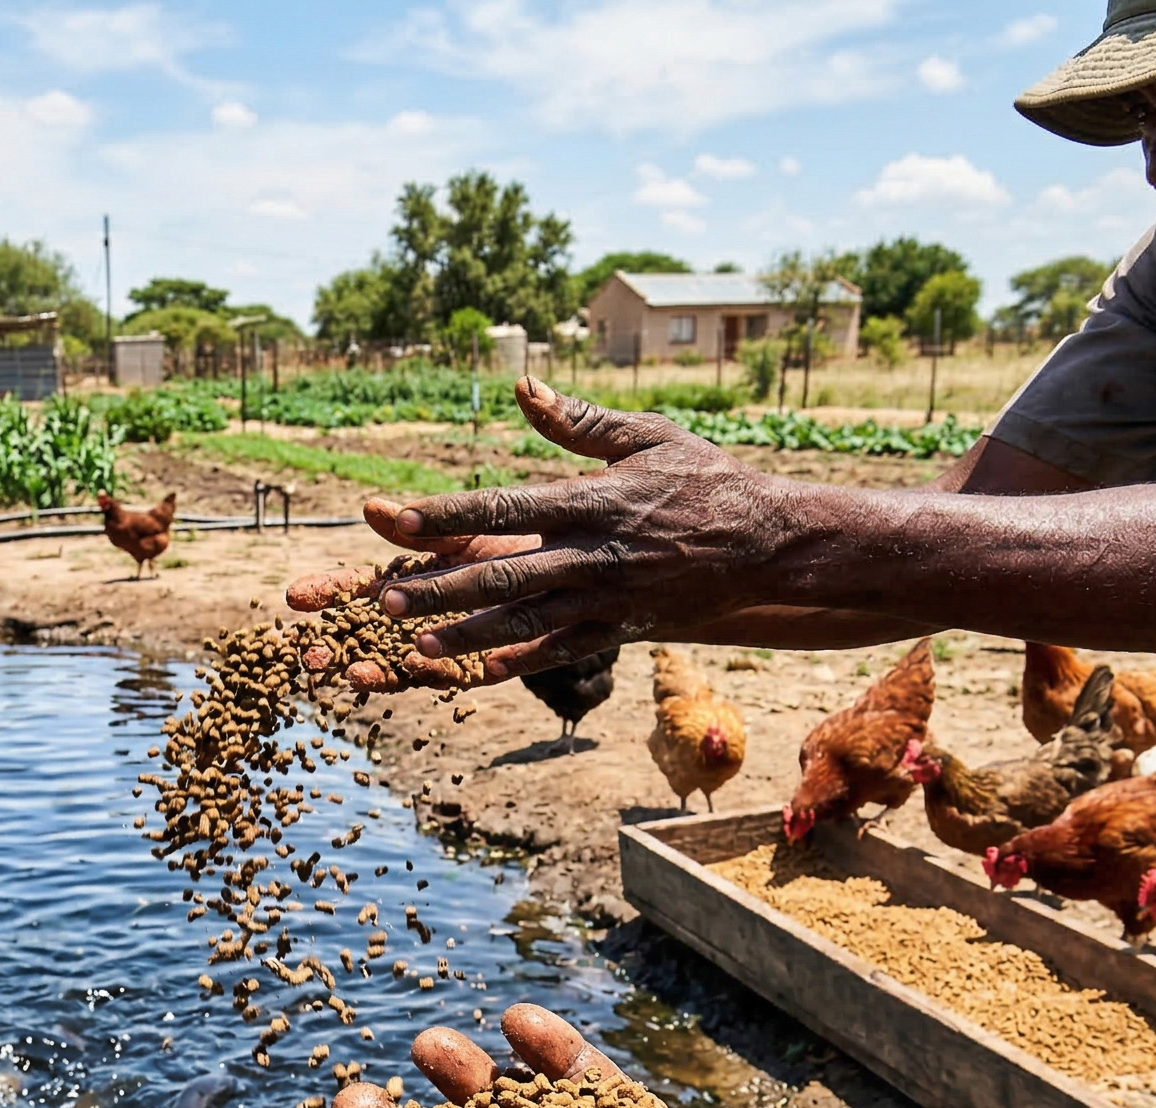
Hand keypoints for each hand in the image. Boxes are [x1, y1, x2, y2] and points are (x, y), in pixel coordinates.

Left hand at [284, 379, 785, 685]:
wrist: (772, 546)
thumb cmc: (708, 481)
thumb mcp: (649, 438)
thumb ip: (579, 422)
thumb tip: (522, 389)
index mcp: (594, 501)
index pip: (504, 507)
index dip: (444, 515)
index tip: (392, 516)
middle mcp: (595, 555)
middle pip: (503, 573)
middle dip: (439, 586)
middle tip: (382, 595)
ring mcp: (608, 599)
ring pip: (524, 620)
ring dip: (465, 631)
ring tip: (412, 639)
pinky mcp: (622, 630)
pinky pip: (563, 650)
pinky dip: (519, 661)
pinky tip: (476, 670)